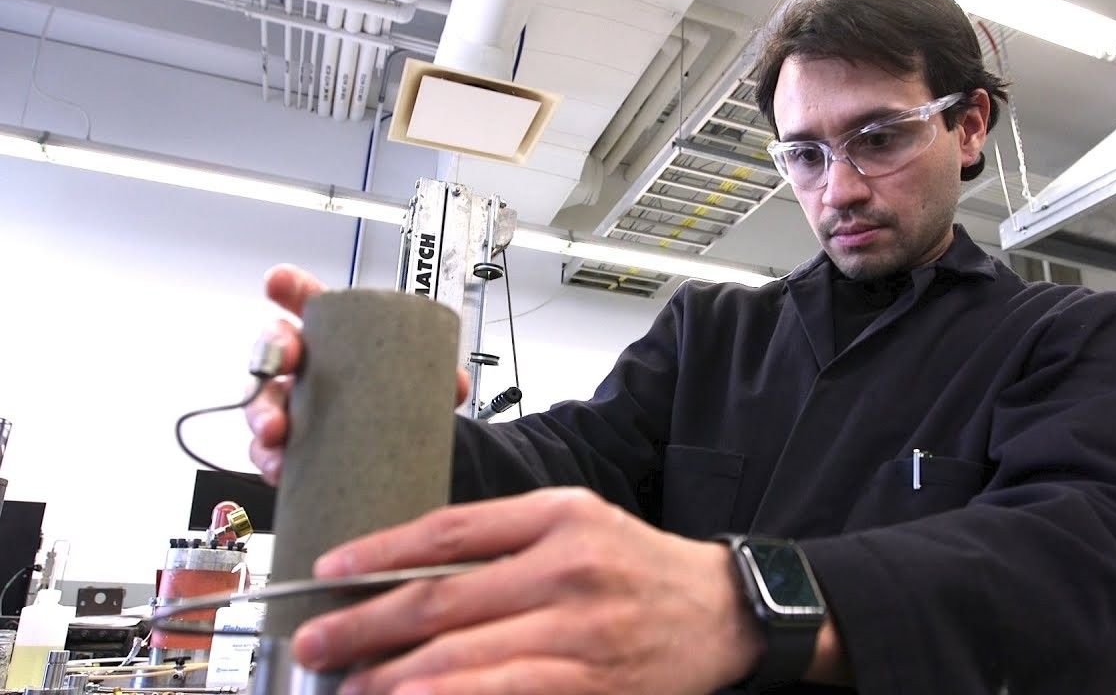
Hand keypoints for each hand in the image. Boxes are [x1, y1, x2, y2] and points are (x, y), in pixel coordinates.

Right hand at [245, 264, 470, 484]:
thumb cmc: (388, 396)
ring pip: (262, 401)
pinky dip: (270, 459)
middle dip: (275, 348)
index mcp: (331, 337)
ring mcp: (289, 404)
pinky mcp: (287, 445)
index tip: (277, 280)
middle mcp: (303, 366)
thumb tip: (457, 384)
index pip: (306, 302)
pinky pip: (267, 451)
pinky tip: (280, 466)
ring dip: (263, 412)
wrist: (387, 445)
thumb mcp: (413, 382)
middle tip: (288, 357)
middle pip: (276, 347)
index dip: (289, 287)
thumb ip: (436, 378)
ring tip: (276, 429)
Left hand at [292, 488, 765, 694]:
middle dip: (364, 625)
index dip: (379, 552)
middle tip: (314, 642)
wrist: (723, 611)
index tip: (328, 569)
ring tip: (348, 686)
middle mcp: (569, 567)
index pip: (450, 529)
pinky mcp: (591, 683)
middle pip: (442, 598)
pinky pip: (503, 693)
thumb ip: (504, 537)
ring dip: (391, 677)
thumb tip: (411, 567)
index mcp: (561, 516)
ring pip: (461, 657)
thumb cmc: (640, 567)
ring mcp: (581, 631)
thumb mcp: (579, 522)